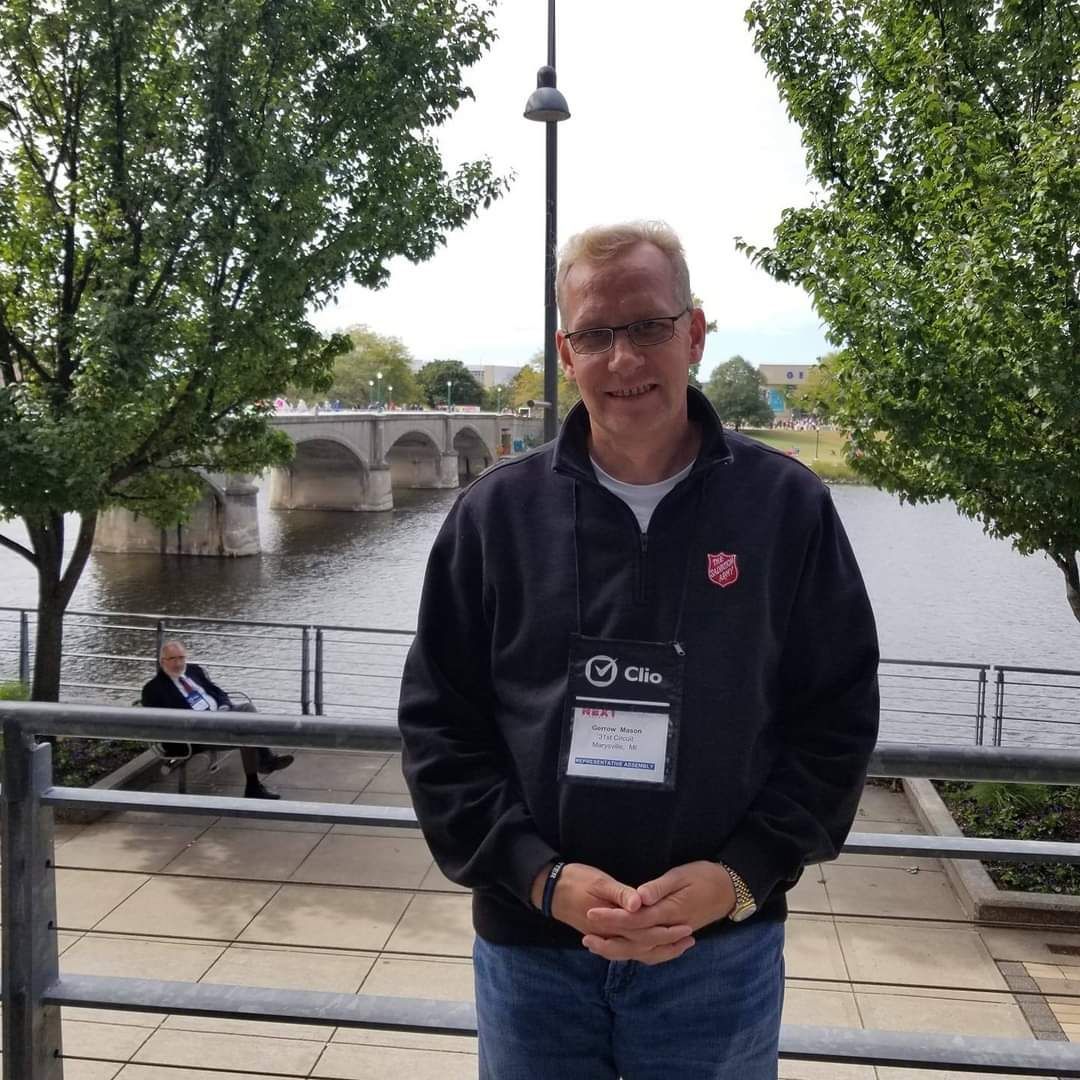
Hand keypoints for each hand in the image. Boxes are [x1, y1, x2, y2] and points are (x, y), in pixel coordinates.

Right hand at [529, 862, 694, 965]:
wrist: (551, 889)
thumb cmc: (576, 880)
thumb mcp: (599, 881)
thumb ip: (620, 894)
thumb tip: (640, 904)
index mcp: (611, 923)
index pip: (643, 933)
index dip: (666, 932)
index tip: (686, 927)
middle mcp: (609, 936)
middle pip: (643, 947)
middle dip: (668, 944)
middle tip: (690, 937)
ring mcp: (605, 938)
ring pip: (636, 953)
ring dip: (659, 951)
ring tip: (680, 946)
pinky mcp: (603, 936)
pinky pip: (627, 950)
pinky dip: (644, 951)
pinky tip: (654, 947)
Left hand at [583, 860, 733, 949]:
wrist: (729, 889)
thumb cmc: (703, 876)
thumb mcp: (681, 875)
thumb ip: (658, 888)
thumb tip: (638, 898)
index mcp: (668, 912)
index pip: (633, 920)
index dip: (611, 919)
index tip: (590, 915)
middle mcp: (669, 928)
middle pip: (634, 940)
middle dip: (609, 940)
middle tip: (585, 937)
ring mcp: (673, 935)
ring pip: (643, 951)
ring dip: (620, 950)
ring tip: (597, 946)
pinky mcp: (675, 935)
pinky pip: (654, 952)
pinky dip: (637, 953)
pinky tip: (624, 950)